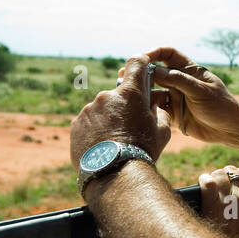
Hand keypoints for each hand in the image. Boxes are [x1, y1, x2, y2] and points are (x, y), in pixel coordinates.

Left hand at [71, 54, 171, 169]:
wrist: (115, 175)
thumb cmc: (142, 151)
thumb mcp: (162, 131)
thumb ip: (159, 112)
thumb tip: (155, 105)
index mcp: (129, 93)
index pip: (136, 62)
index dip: (141, 63)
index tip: (143, 68)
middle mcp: (106, 96)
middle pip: (118, 94)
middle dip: (124, 106)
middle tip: (131, 126)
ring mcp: (88, 110)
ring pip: (102, 110)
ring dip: (109, 119)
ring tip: (115, 142)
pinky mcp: (76, 124)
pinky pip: (88, 122)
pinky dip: (95, 130)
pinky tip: (103, 147)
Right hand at [120, 47, 238, 150]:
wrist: (230, 130)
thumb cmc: (222, 107)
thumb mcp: (202, 91)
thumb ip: (179, 81)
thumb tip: (156, 71)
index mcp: (189, 70)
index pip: (168, 54)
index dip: (154, 53)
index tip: (141, 58)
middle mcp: (180, 82)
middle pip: (156, 72)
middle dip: (141, 73)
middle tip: (124, 76)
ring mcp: (175, 97)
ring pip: (153, 91)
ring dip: (141, 91)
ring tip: (127, 94)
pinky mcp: (173, 113)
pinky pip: (156, 108)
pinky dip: (147, 107)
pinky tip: (138, 109)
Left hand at [199, 165, 238, 237]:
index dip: (237, 176)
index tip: (231, 182)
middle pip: (230, 172)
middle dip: (225, 175)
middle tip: (220, 185)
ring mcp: (225, 198)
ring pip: (218, 174)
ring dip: (214, 177)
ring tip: (211, 185)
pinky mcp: (210, 203)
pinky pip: (207, 183)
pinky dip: (204, 180)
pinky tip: (204, 184)